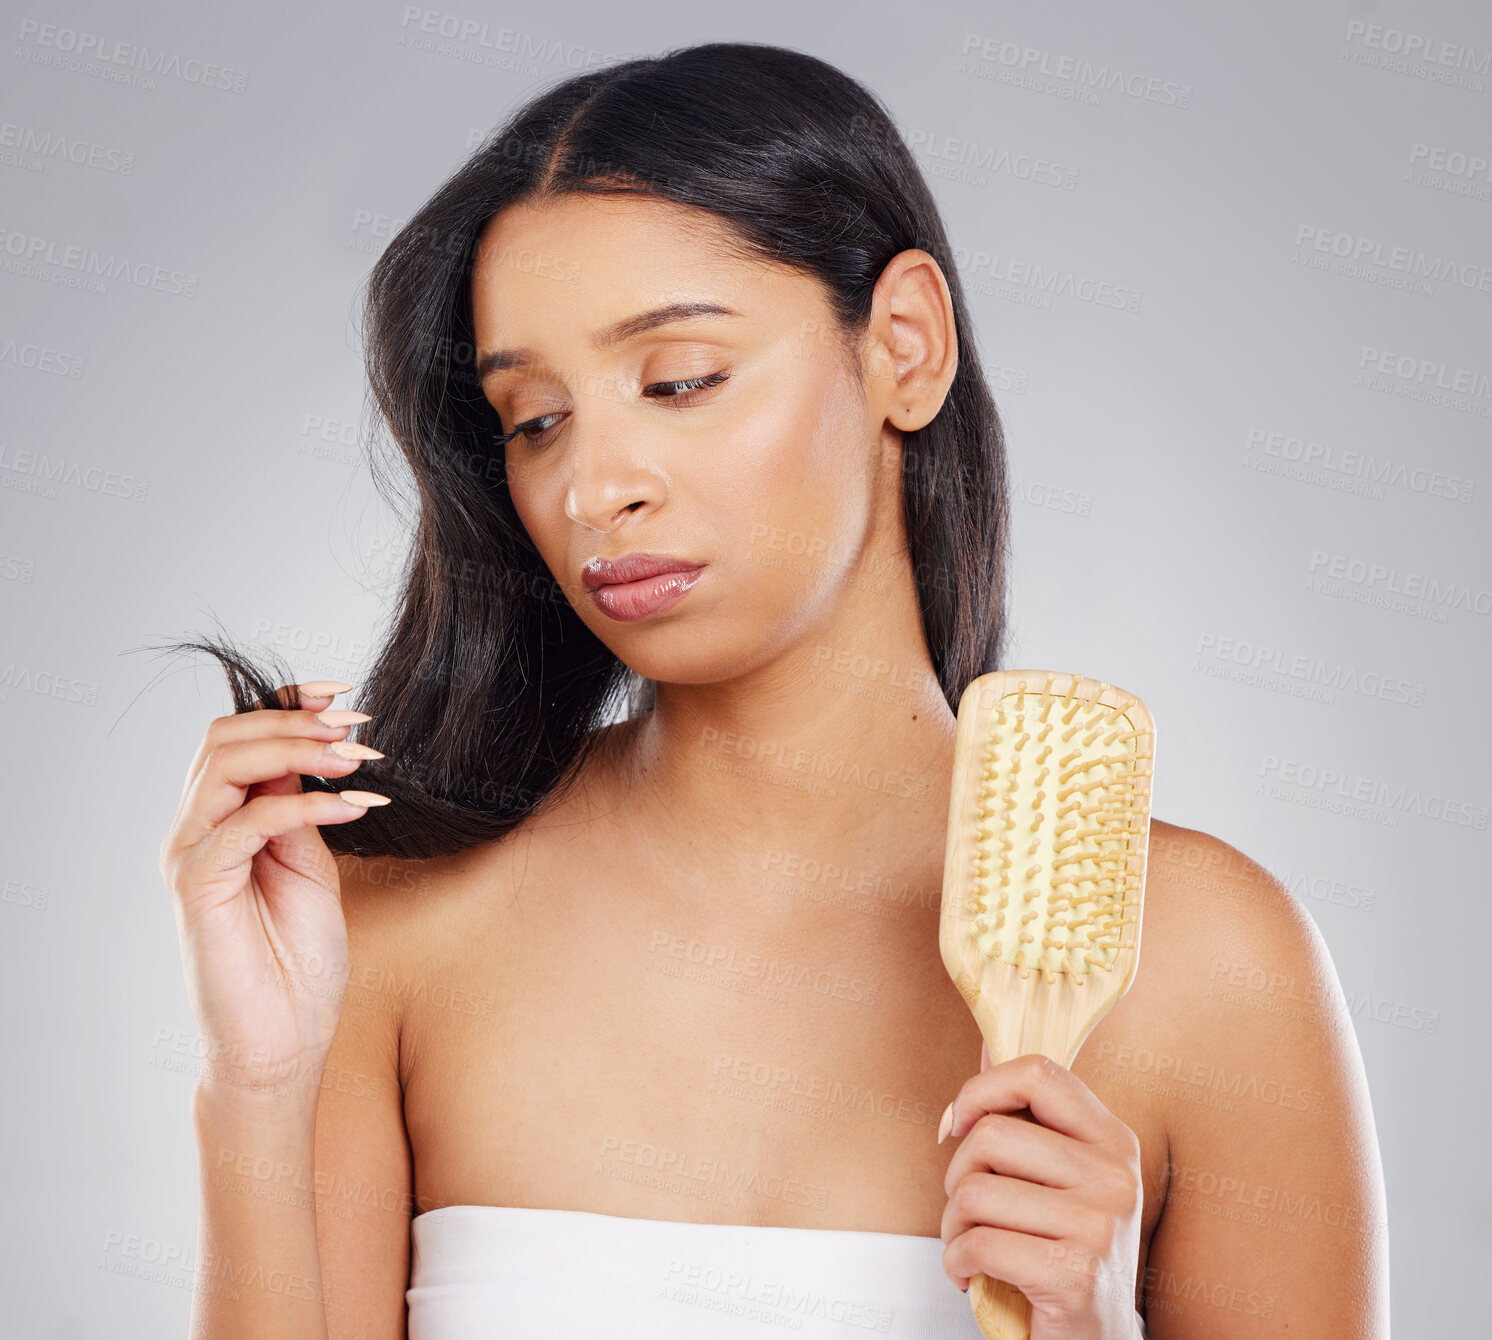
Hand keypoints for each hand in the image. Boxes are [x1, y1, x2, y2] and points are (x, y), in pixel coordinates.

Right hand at [159, 681, 386, 1103]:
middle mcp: (197, 830)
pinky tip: (353, 805)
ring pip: (225, 764)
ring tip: (355, 757)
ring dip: (297, 749)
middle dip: (295, 720)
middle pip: (225, 737)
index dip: (287, 705)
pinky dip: (304, 803)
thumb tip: (320, 752)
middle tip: (357, 726)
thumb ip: (303, 811)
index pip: (240, 737)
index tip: (343, 693)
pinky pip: (246, 822)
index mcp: (223, 821)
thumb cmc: (299, 961)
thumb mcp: (313, 866)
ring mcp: (191, 856)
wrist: (283, 1040)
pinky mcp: (198, 886)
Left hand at [939, 1046, 1142, 1338]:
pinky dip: (955, 1262)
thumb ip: (1024, 1116)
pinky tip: (971, 1274)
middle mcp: (1115, 1176)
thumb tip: (983, 1044)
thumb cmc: (1064, 1254)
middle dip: (956, 1176)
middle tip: (966, 1210)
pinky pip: (978, 1243)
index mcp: (1113, 1140)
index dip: (982, 1088)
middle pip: (991, 1134)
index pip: (1039, 1072)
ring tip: (970, 1246)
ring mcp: (1100, 1225)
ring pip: (975, 1193)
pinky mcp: (1075, 1273)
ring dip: (952, 1227)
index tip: (957, 1122)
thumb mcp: (1057, 1179)